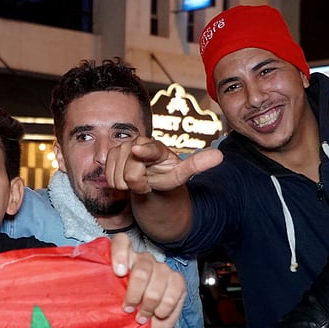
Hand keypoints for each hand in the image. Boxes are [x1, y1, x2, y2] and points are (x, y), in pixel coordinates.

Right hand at [105, 137, 222, 194]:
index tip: (138, 149)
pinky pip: (108, 177)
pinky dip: (117, 183)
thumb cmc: (165, 176)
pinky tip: (126, 178)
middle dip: (138, 183)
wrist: (149, 179)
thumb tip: (220, 156)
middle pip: (130, 172)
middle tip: (147, 182)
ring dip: (127, 185)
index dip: (144, 150)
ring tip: (138, 180)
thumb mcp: (181, 174)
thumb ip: (196, 164)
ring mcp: (122, 148)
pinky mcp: (110, 155)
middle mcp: (138, 142)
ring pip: (117, 177)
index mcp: (157, 147)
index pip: (150, 149)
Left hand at [107, 234, 185, 327]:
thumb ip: (108, 294)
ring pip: (156, 285)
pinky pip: (172, 294)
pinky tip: (158, 314)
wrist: (147, 321)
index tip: (119, 273)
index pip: (122, 242)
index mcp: (126, 259)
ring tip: (142, 318)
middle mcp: (145, 259)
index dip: (120, 254)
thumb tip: (102, 297)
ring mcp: (163, 268)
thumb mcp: (113, 302)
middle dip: (134, 295)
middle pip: (141, 270)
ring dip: (148, 306)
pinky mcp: (178, 280)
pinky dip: (164, 308)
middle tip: (127, 310)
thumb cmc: (127, 308)